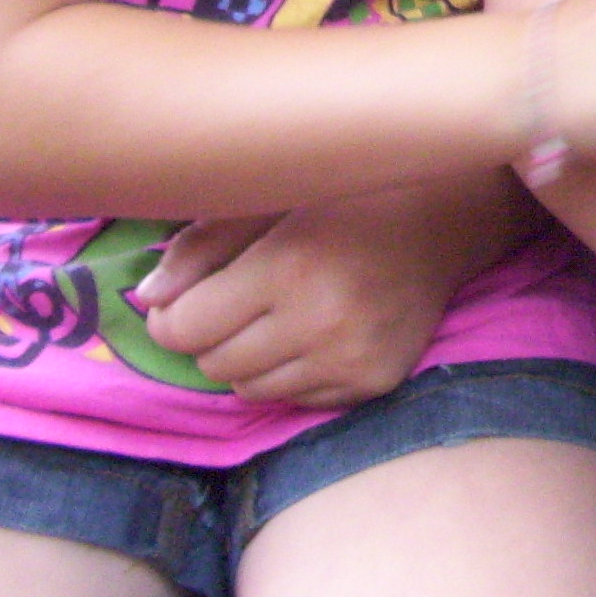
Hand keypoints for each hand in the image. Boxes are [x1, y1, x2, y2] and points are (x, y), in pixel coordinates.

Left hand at [132, 175, 523, 405]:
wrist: (447, 216)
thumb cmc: (347, 196)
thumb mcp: (271, 199)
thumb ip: (201, 246)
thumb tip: (148, 300)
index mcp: (288, 266)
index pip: (183, 328)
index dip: (172, 315)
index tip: (187, 297)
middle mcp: (321, 321)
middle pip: (213, 364)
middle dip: (210, 336)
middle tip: (236, 302)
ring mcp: (351, 358)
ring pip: (250, 389)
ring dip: (248, 359)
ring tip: (278, 316)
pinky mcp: (374, 382)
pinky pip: (297, 400)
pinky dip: (292, 374)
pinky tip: (315, 334)